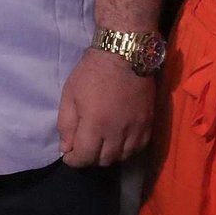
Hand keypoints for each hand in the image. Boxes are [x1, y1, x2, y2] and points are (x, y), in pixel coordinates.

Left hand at [57, 48, 153, 166]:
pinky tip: (120, 141)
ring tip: (101, 144)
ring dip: (109, 155)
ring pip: (122, 157)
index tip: (68, 155)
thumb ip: (66, 124)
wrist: (124, 54)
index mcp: (95, 125)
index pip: (84, 157)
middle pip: (104, 160)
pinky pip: (139, 148)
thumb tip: (66, 148)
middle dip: (90, 157)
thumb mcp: (69, 94)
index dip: (73, 160)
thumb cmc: (92, 72)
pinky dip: (127, 149)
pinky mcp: (149, 123)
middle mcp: (117, 132)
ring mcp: (136, 129)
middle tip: (84, 146)